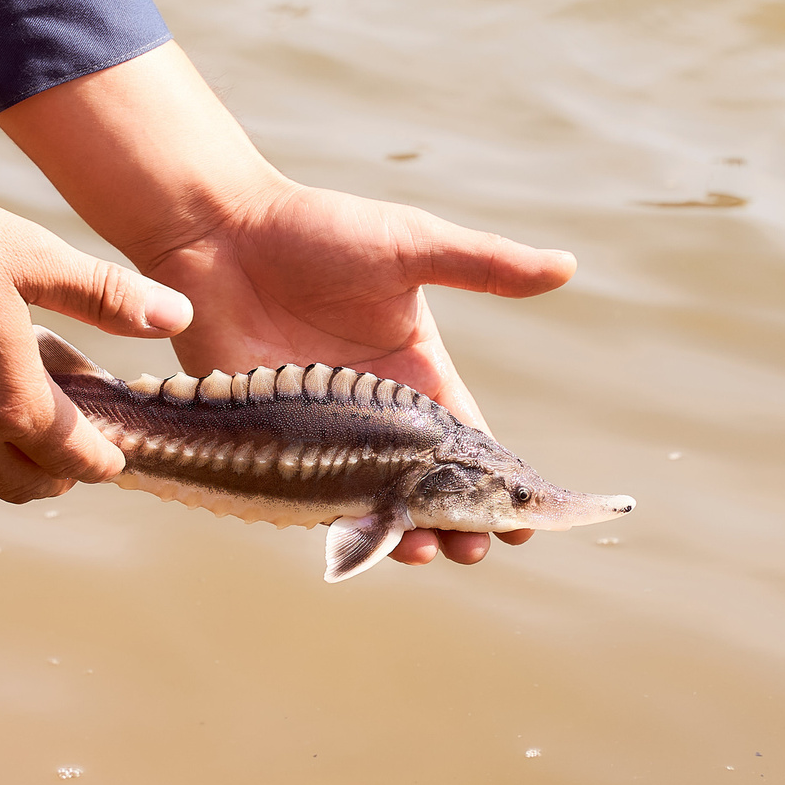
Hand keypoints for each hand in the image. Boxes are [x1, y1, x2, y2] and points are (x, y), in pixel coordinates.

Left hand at [0, 43, 578, 568]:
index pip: (469, 436)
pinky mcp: (274, 445)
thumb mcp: (411, 245)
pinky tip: (368, 541)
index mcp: (414, 367)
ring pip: (378, 503)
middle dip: (460, 521)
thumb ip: (485, 264)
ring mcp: (324, 432)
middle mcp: (374, 409)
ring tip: (431, 552)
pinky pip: (316, 500)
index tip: (529, 519)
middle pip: (428, 484)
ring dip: (409, 533)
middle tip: (479, 548)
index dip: (499, 480)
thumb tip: (566, 266)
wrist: (218, 235)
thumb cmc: (315, 231)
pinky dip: (347, 528)